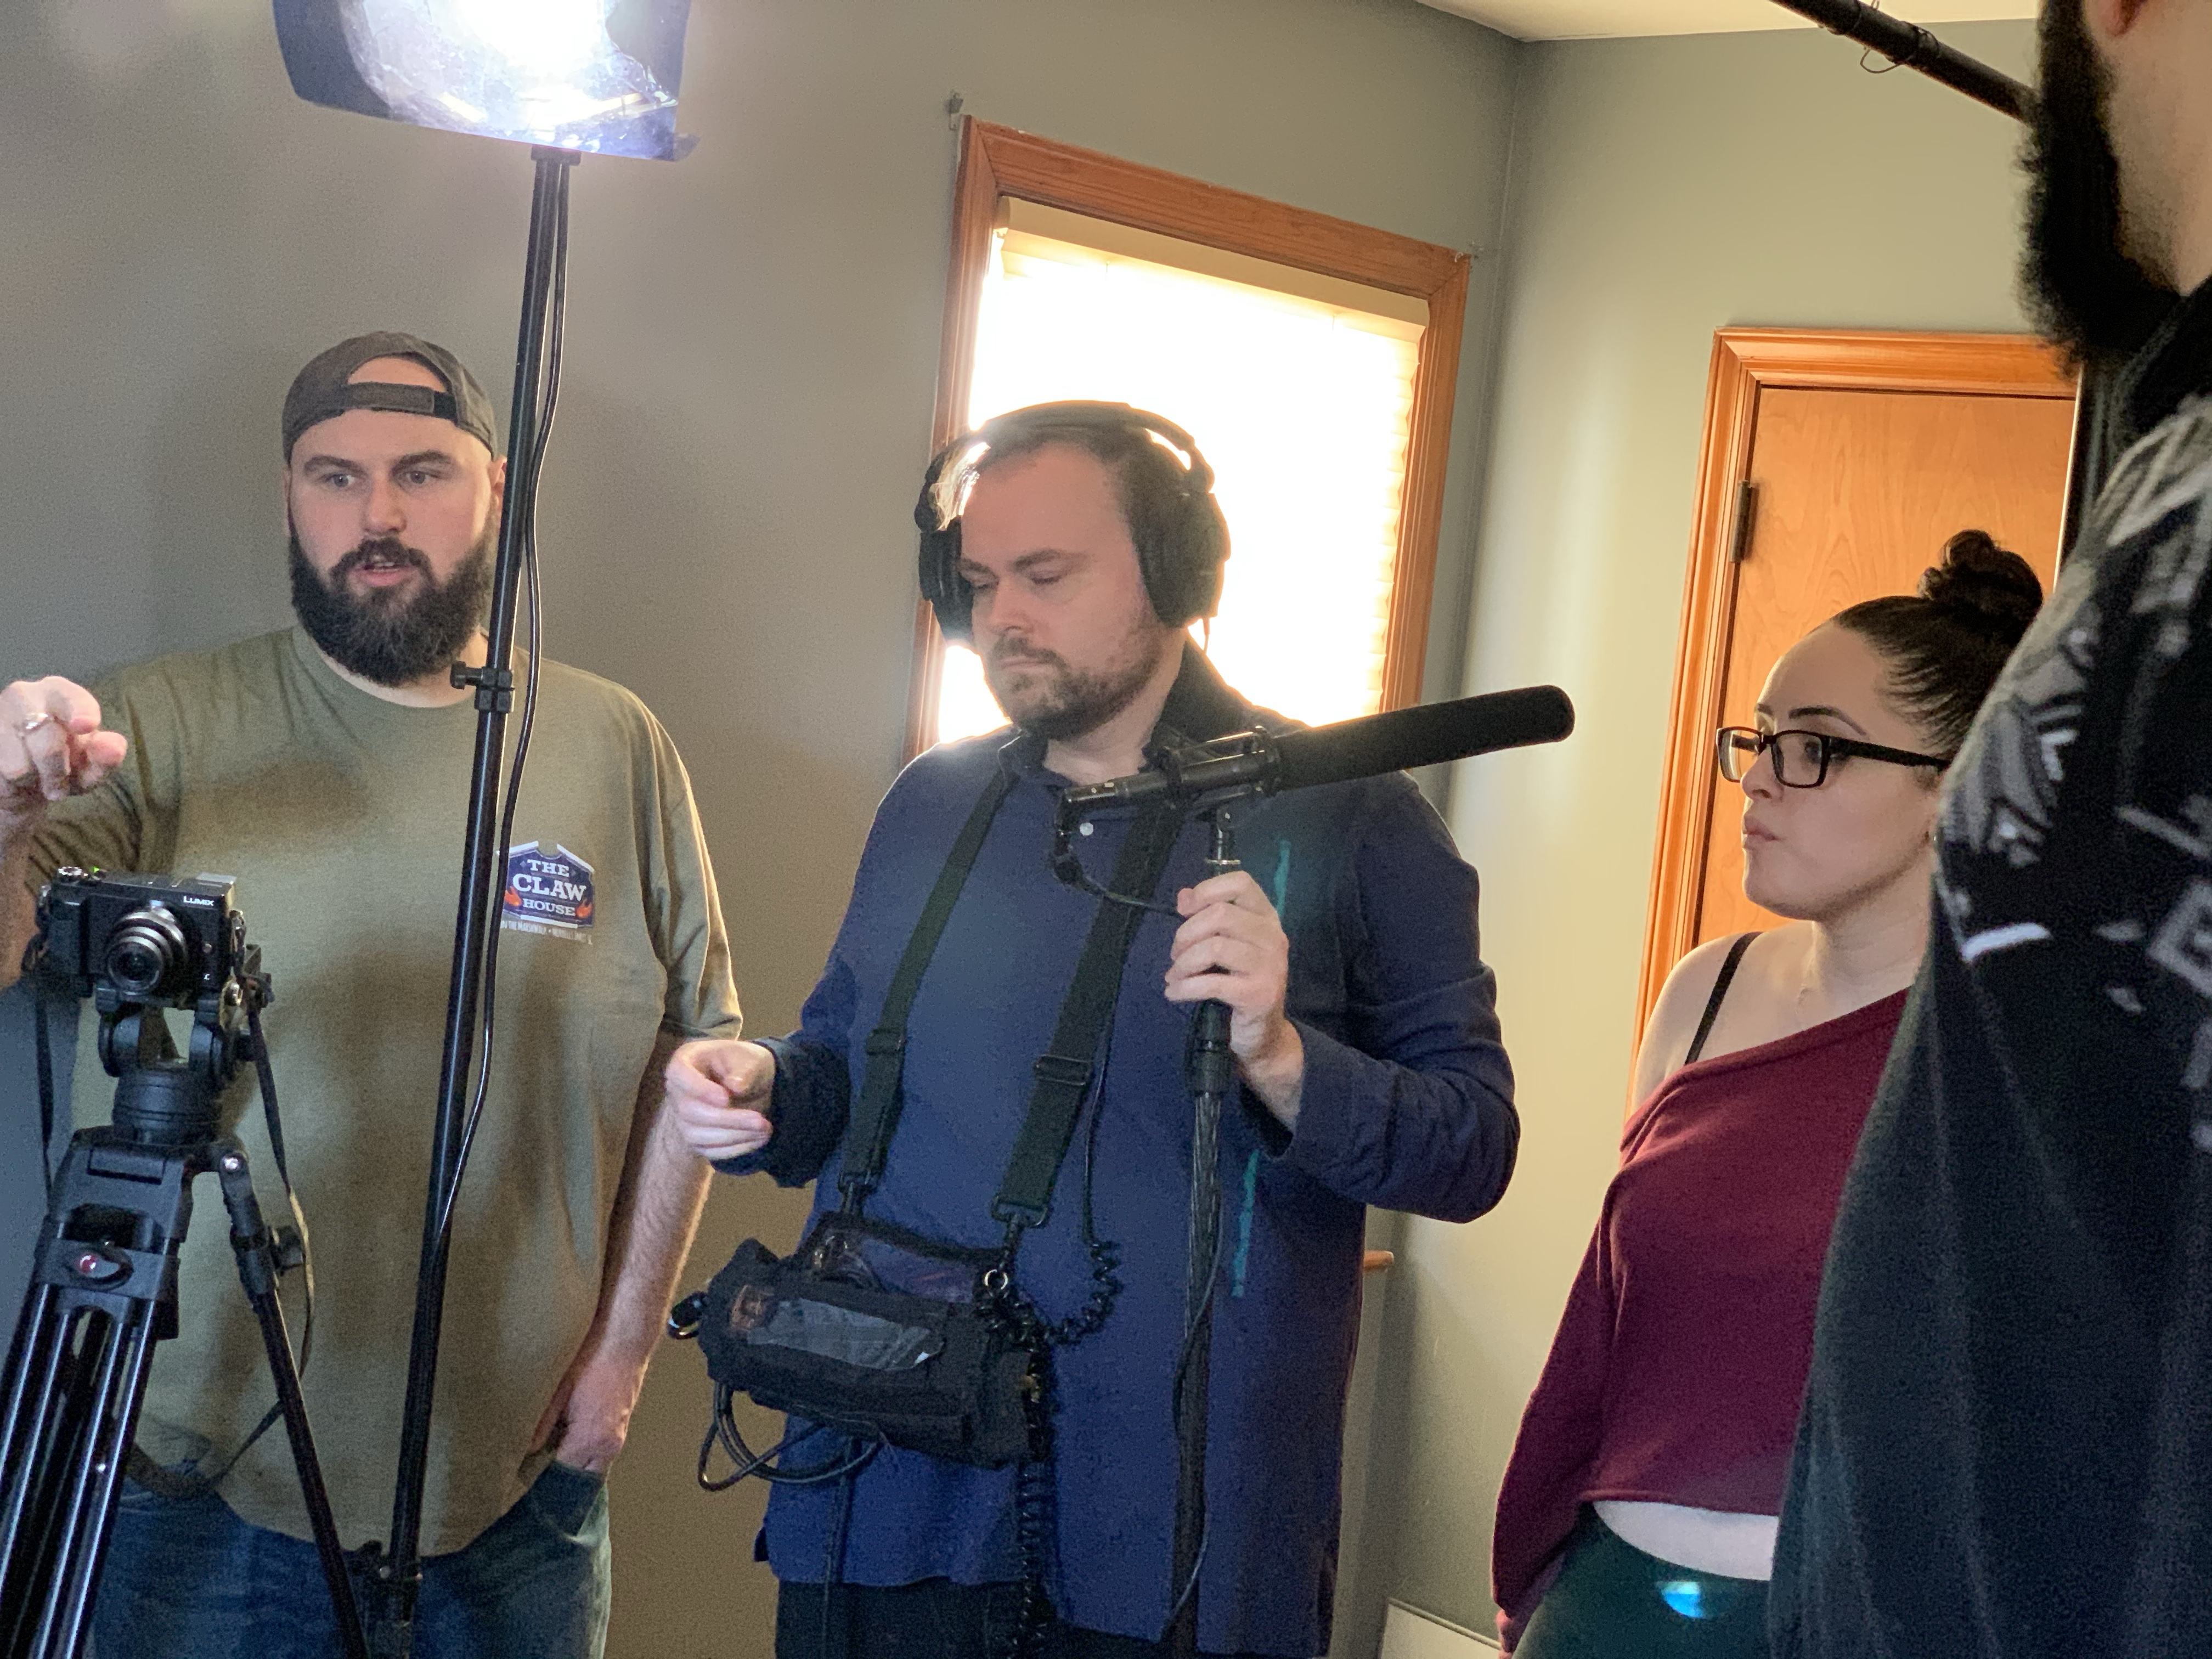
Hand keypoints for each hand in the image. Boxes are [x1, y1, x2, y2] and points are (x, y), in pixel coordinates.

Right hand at [0, 678, 126, 827]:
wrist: (20, 781)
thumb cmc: (64, 765)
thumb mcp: (91, 766)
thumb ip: (106, 757)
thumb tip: (113, 747)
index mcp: (60, 693)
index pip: (72, 698)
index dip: (81, 712)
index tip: (84, 727)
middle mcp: (24, 695)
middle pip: (47, 743)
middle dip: (57, 772)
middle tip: (59, 784)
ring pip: (19, 766)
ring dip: (31, 781)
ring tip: (34, 777)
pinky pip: (1, 774)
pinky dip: (11, 785)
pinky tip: (13, 778)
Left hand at [531, 1333, 645, 1473]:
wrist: (626, 1338)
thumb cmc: (593, 1357)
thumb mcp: (560, 1389)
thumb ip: (541, 1424)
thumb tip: (525, 1450)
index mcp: (590, 1439)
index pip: (561, 1478)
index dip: (540, 1482)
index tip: (522, 1484)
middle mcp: (607, 1446)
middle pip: (578, 1481)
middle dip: (556, 1483)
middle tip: (530, 1478)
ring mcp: (617, 1438)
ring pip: (589, 1470)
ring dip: (569, 1470)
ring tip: (543, 1463)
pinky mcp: (620, 1429)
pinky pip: (598, 1456)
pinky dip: (581, 1458)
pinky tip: (562, 1446)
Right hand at [665, 1038, 776, 1160]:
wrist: (749, 1084)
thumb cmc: (745, 1064)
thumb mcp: (751, 1059)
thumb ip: (744, 1070)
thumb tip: (735, 1087)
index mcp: (685, 1061)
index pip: (679, 1074)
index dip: (700, 1089)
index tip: (726, 1098)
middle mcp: (678, 1092)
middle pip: (690, 1111)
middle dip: (727, 1119)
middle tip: (760, 1120)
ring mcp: (683, 1118)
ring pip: (697, 1135)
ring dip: (734, 1136)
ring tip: (765, 1129)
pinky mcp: (696, 1140)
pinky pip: (709, 1150)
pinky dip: (736, 1148)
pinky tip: (759, 1139)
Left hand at [1165, 871, 1303, 1120]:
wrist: (1263, 1035)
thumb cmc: (1240, 984)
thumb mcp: (1227, 946)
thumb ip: (1208, 918)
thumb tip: (1184, 895)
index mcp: (1266, 918)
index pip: (1241, 883)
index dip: (1207, 890)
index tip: (1184, 910)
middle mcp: (1273, 937)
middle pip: (1220, 914)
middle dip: (1186, 933)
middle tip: (1175, 955)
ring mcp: (1270, 966)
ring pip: (1214, 947)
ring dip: (1183, 963)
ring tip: (1174, 976)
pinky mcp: (1259, 995)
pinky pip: (1211, 983)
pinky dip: (1184, 987)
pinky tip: (1174, 993)